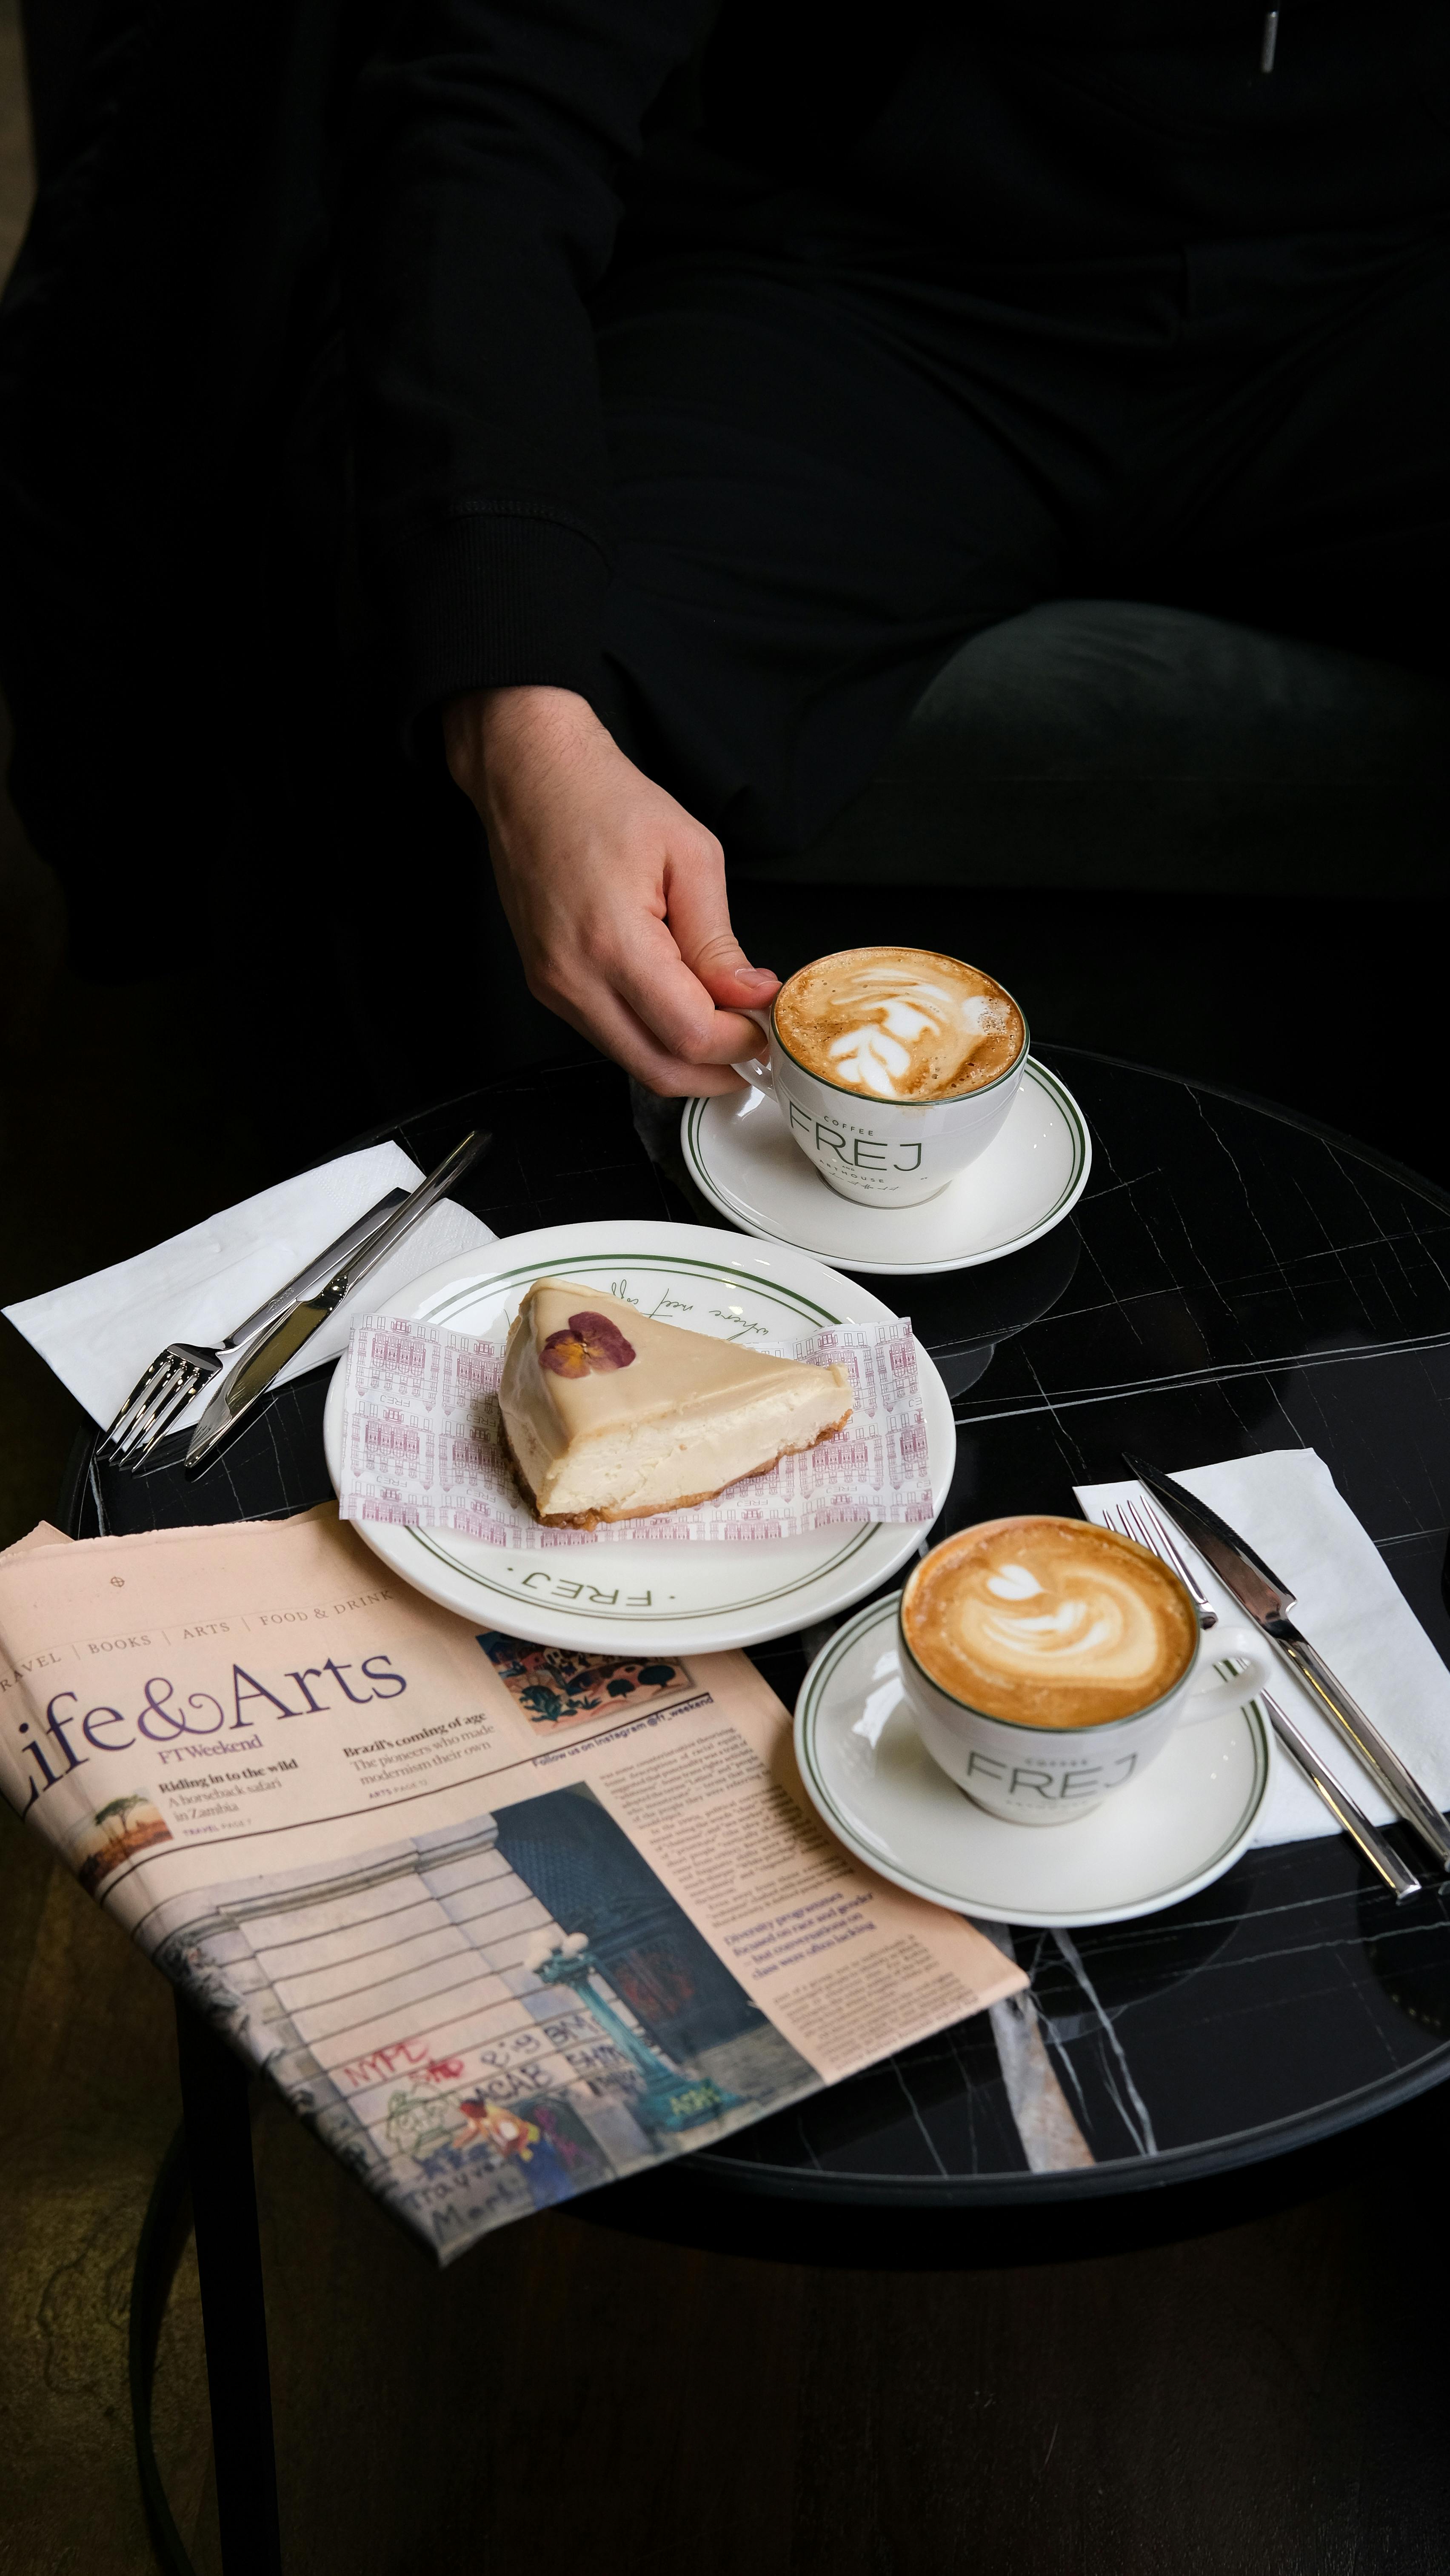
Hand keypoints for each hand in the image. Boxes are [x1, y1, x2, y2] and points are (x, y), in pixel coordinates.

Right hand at [445, 685, 778, 1095]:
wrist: (530, 777)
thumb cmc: (602, 799)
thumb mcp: (690, 855)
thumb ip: (720, 940)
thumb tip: (751, 996)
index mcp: (614, 943)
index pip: (689, 1035)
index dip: (740, 1042)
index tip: (767, 1024)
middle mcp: (574, 977)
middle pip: (658, 1070)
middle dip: (716, 1070)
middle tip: (754, 1044)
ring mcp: (554, 986)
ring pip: (632, 1059)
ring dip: (684, 1055)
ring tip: (722, 1021)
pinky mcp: (548, 984)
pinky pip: (608, 1034)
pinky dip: (651, 1034)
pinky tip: (679, 1005)